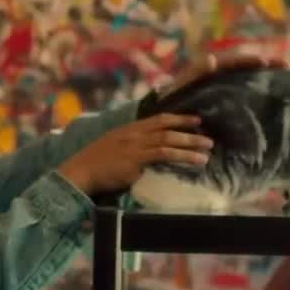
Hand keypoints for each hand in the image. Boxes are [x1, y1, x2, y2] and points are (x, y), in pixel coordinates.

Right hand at [57, 113, 212, 194]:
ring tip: (207, 152)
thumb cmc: (97, 163)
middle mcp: (134, 134)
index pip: (159, 119)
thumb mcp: (115, 146)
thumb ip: (133, 145)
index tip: (196, 120)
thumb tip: (149, 152)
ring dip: (190, 146)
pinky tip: (193, 162)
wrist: (80, 171)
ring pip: (168, 141)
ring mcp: (135, 146)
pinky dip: (179, 157)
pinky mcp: (135, 161)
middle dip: (190, 132)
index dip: (179, 118)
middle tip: (208, 138)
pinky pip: (162, 156)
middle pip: (167, 128)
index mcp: (130, 129)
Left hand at [159, 52, 285, 98]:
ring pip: (248, 79)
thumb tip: (211, 59)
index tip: (267, 61)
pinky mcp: (226, 100)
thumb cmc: (172, 96)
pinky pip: (244, 93)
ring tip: (285, 78)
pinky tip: (272, 99)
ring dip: (265, 77)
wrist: (167, 111)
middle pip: (247, 66)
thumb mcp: (182, 83)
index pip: (236, 60)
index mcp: (213, 69)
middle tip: (285, 65)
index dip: (251, 59)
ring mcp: (224, 87)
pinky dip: (258, 93)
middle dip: (266, 64)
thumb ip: (196, 72)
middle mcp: (221, 75)